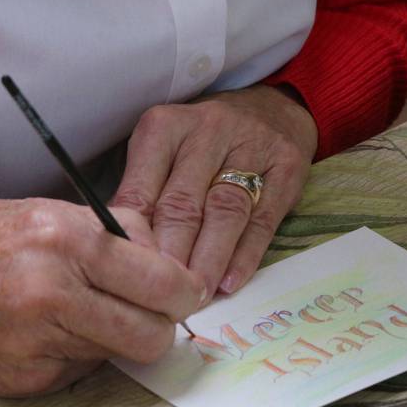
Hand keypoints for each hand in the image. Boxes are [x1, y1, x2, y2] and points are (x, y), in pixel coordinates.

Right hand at [0, 197, 205, 395]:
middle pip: (153, 335)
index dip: (184, 291)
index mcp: (62, 240)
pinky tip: (44, 332)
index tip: (185, 291)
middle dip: (162, 326)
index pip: (163, 283)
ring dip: (116, 338)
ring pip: (119, 356)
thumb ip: (106, 235)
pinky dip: (77, 354)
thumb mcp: (37, 211)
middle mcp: (53, 295)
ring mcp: (36, 345)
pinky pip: (80, 371)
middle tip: (150, 311)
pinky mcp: (23, 382)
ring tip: (83, 312)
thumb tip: (162, 258)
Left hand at [112, 83, 317, 301]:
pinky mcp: (286, 167)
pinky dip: (244, 256)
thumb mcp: (165, 153)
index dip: (136, 240)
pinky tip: (229, 283)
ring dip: (207, 261)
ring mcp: (251, 147)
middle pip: (183, 204)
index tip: (130, 277)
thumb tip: (121, 254)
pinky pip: (262, 220)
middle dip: (170, 257)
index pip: (142, 191)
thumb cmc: (205, 142)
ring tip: (194, 296)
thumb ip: (144, 196)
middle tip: (161, 297)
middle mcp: (207, 131)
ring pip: (223, 212)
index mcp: (164, 128)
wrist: (273, 109)